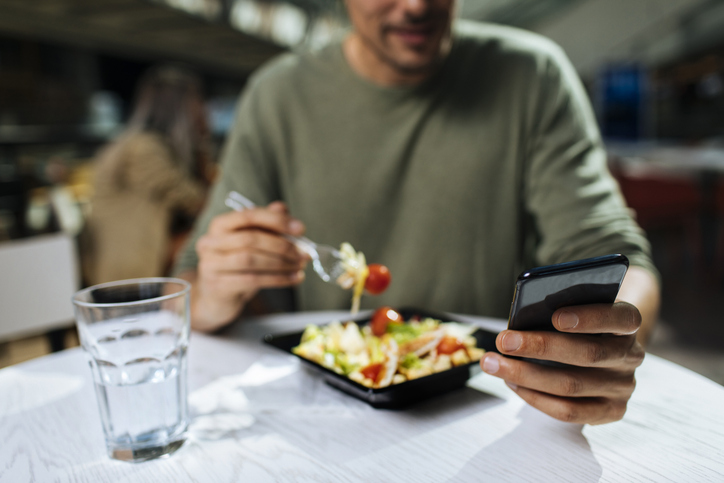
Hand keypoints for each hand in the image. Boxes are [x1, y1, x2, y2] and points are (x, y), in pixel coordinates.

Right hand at [191, 201, 307, 330]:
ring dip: (281, 263)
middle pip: (250, 239)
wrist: (217, 296)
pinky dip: (278, 279)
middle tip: (305, 253)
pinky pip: (252, 280)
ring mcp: (211, 264)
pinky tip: (294, 279)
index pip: (249, 216)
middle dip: (282, 245)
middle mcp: (210, 242)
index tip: (301, 229)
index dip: (276, 220)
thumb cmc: (238, 264)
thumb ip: (266, 224)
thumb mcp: (252, 243)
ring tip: (300, 266)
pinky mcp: (218, 285)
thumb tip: (284, 208)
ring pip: (251, 260)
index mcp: (220, 225)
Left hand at [479, 302, 644, 424]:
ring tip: (494, 364)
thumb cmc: (580, 323)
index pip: (620, 318)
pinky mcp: (610, 411)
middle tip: (504, 341)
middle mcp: (630, 356)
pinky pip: (569, 411)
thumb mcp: (578, 309)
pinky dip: (535, 397)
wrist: (603, 349)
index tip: (555, 316)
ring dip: (525, 375)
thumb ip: (561, 310)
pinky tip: (511, 383)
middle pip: (587, 354)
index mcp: (627, 324)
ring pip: (572, 385)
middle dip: (540, 347)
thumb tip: (522, 321)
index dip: (591, 317)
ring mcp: (622, 387)